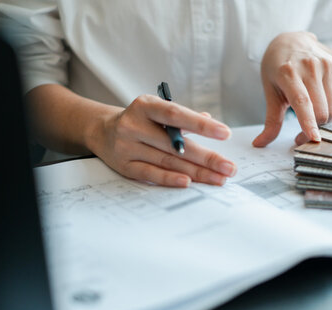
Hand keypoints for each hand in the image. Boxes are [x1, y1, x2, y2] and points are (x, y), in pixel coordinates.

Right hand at [91, 95, 236, 186]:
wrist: (102, 131)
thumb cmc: (139, 119)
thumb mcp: (157, 110)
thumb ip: (181, 118)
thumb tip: (209, 121)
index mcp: (145, 105)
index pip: (176, 115)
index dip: (201, 126)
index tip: (225, 133)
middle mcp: (134, 125)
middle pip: (176, 145)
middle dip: (207, 158)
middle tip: (229, 168)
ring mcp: (127, 147)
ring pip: (168, 161)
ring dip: (197, 172)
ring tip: (219, 179)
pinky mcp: (125, 166)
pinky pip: (151, 174)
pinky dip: (171, 178)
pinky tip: (189, 182)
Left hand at [252, 32, 331, 146]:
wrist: (291, 39)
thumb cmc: (277, 68)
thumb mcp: (270, 92)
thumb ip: (271, 120)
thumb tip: (259, 144)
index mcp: (289, 72)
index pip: (302, 102)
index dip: (308, 122)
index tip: (313, 138)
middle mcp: (310, 66)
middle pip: (320, 111)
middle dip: (313, 129)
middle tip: (300, 136)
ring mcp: (326, 64)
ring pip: (330, 107)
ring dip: (320, 119)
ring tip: (308, 116)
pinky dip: (326, 103)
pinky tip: (316, 94)